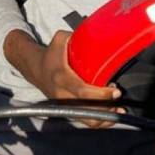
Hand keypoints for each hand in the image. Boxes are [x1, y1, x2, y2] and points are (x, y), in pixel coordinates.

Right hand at [5, 29, 121, 126]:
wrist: (35, 68)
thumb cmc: (51, 53)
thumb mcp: (60, 39)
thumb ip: (76, 36)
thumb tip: (98, 32)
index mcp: (61, 77)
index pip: (82, 91)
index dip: (101, 94)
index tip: (115, 90)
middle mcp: (62, 94)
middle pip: (86, 109)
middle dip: (106, 107)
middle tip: (119, 99)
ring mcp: (64, 104)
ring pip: (86, 119)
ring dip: (104, 119)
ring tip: (119, 110)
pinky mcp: (67, 109)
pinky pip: (84, 120)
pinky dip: (98, 122)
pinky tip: (111, 116)